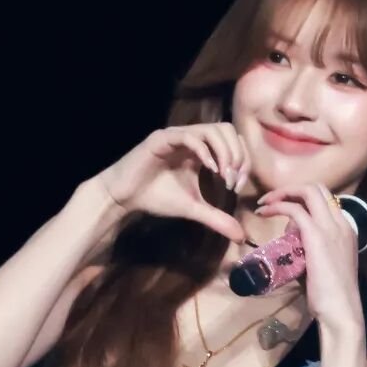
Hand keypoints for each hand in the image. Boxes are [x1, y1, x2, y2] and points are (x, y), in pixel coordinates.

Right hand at [92, 123, 251, 244]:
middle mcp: (191, 137)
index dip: (242, 161)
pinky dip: (204, 151)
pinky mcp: (163, 138)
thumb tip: (241, 236)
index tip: (237, 185)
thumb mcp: (193, 209)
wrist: (125, 197)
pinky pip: (190, 137)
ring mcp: (177, 135)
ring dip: (224, 152)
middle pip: (227, 129)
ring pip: (212, 129)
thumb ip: (217, 219)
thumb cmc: (156, 198)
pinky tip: (209, 170)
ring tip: (223, 175)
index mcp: (201, 149)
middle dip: (237, 154)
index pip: (232, 142)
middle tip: (232, 180)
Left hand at [255, 183, 364, 332]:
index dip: (303, 199)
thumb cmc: (331, 297)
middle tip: (271, 200)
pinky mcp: (317, 235)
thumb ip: (309, 250)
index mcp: (346, 229)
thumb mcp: (321, 266)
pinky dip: (277, 206)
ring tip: (264, 204)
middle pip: (318, 189)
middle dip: (292, 189)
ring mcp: (331, 227)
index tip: (285, 209)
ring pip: (308, 191)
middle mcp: (341, 223)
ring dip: (282, 193)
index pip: (326, 200)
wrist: (341, 311)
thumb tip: (290, 244)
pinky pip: (295, 210)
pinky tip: (263, 213)